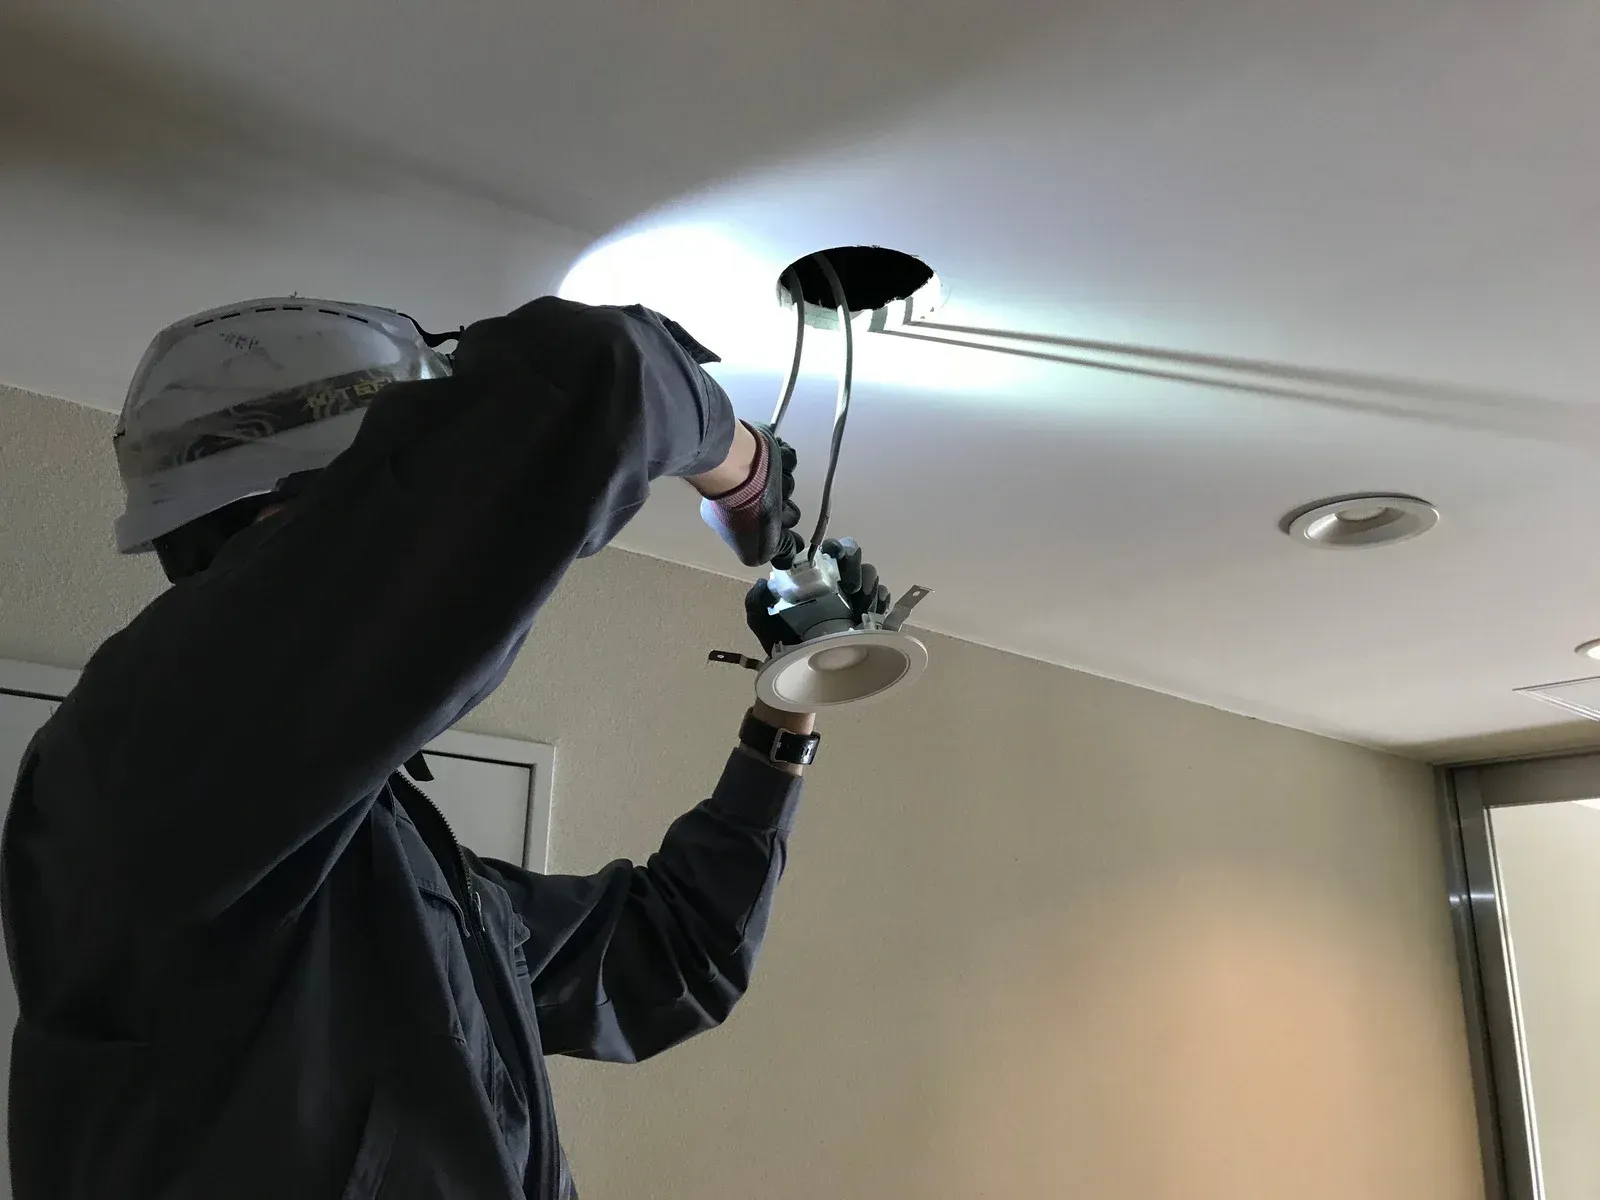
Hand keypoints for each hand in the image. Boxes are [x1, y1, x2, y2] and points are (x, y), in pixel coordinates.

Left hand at [743, 537, 889, 653]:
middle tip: (850, 587)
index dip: (834, 548)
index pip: (829, 551)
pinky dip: (882, 600)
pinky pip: (883, 600)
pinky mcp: (871, 616)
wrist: (798, 674)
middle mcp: (837, 583)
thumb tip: (762, 583)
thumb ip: (756, 603)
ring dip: (869, 584)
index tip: (831, 560)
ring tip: (860, 603)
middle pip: (854, 558)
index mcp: (814, 578)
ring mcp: (856, 599)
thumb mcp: (762, 623)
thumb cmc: (781, 644)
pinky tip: (872, 610)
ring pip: (871, 576)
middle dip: (855, 566)